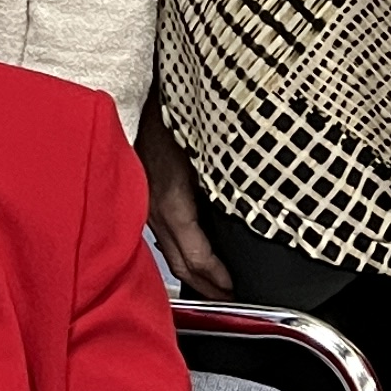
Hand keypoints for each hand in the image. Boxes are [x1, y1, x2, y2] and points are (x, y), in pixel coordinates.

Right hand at [137, 100, 230, 296]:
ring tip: (215, 282)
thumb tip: (252, 209)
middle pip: (179, 263)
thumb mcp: (207, 149)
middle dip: (205, 286)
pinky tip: (193, 247)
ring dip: (192, 269)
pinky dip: (180, 248)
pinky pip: (161, 231)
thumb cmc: (172, 110)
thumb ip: (225, 183)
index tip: (236, 290)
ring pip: (168, 249)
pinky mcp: (141, 192)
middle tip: (230, 301)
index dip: (217, 279)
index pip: (195, 257)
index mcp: (170, 203)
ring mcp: (144, 202)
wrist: (138, 89)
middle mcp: (152, 208)